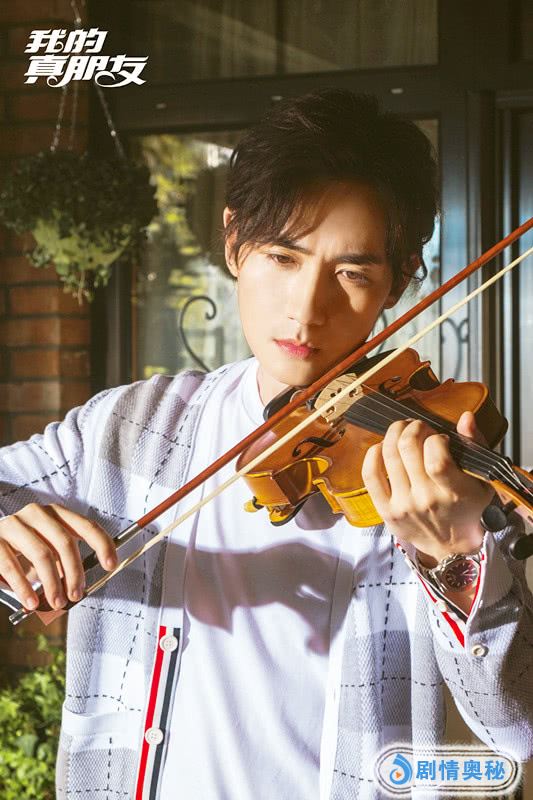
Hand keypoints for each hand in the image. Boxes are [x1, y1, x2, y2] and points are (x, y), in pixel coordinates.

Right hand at [0, 503, 116, 610]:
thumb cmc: (23, 550)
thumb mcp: (48, 551)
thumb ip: (64, 564)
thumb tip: (79, 588)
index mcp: (56, 514)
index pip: (86, 526)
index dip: (102, 545)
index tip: (110, 565)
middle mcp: (37, 514)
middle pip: (64, 542)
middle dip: (74, 572)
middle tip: (76, 595)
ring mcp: (15, 524)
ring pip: (41, 554)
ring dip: (52, 583)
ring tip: (57, 602)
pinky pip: (12, 565)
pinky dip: (24, 587)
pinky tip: (31, 601)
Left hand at [361, 411, 493, 563]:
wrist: (451, 546)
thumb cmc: (468, 508)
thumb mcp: (482, 480)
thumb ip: (475, 446)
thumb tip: (465, 417)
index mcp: (454, 492)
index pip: (436, 458)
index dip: (436, 438)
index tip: (441, 438)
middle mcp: (426, 499)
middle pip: (408, 448)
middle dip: (413, 428)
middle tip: (419, 426)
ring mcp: (403, 505)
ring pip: (389, 456)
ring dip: (394, 434)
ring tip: (402, 430)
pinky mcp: (385, 510)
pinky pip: (370, 475)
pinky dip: (372, 455)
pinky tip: (382, 446)